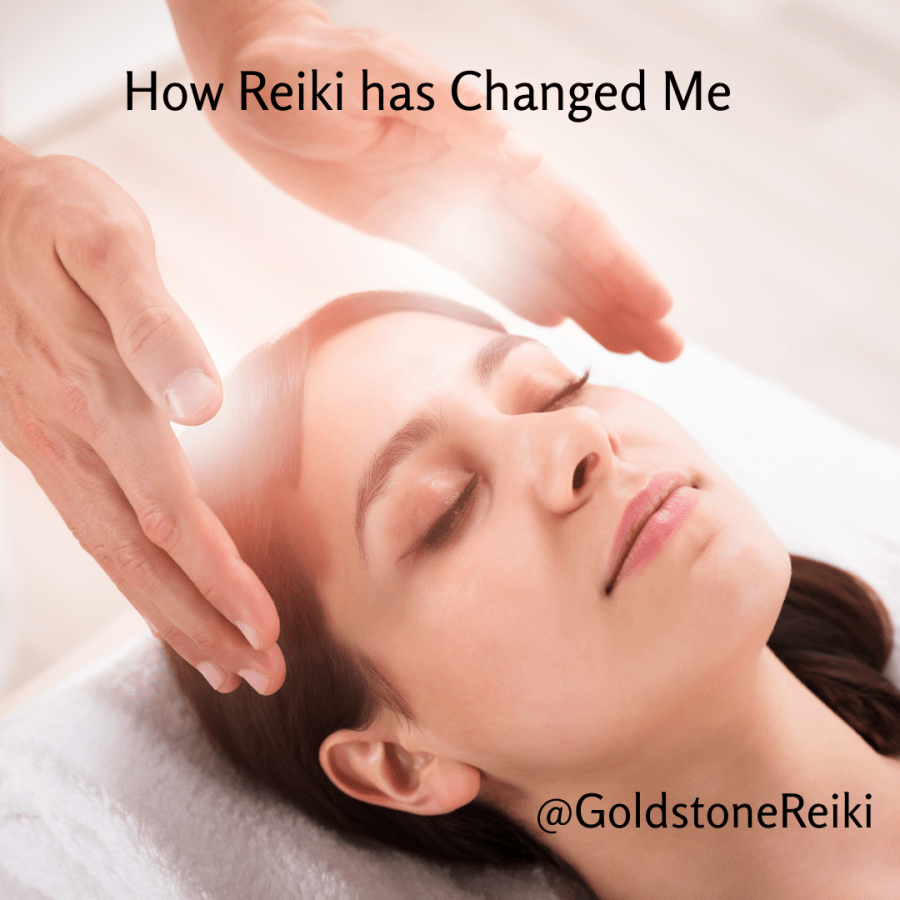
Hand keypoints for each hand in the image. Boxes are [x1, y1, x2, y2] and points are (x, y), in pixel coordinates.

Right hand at [0, 139, 284, 693]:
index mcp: (96, 399)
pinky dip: (136, 573)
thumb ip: (154, 326)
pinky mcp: (42, 441)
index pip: (168, 514)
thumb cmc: (55, 218)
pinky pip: (93, 525)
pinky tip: (160, 590)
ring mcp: (49, 446)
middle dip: (204, 622)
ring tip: (223, 661)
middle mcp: (68, 439)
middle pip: (141, 558)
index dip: (219, 577)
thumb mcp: (109, 247)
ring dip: (172, 614)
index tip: (266, 627)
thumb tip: (200, 402)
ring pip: (114, 554)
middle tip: (261, 674)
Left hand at [173, 0, 680, 360]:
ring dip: (588, 301)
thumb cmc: (285, 67)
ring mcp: (452, 197)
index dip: (612, 260)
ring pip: (536, 257)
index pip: (560, 210)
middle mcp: (475, 173)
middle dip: (621, 293)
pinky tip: (552, 316)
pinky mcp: (418, 215)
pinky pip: (486, 261)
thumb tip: (502, 146)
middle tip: (670, 350)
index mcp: (468, 144)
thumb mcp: (338, 81)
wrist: (249, 66)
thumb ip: (415, 111)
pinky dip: (526, 290)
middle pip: (567, 242)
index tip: (657, 305)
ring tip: (631, 347)